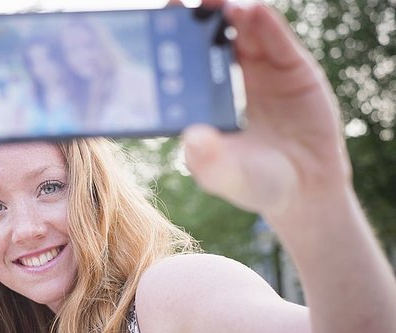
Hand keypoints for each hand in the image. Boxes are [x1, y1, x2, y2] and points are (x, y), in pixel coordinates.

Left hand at [181, 1, 349, 217]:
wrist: (306, 188)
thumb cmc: (254, 183)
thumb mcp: (226, 176)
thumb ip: (208, 160)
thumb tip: (192, 138)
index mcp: (202, 101)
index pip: (180, 67)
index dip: (166, 47)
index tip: (152, 30)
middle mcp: (225, 80)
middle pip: (205, 40)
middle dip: (192, 19)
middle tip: (176, 5)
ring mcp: (259, 70)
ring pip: (240, 32)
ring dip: (226, 13)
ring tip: (215, 4)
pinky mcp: (291, 68)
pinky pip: (276, 39)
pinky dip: (264, 23)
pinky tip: (251, 12)